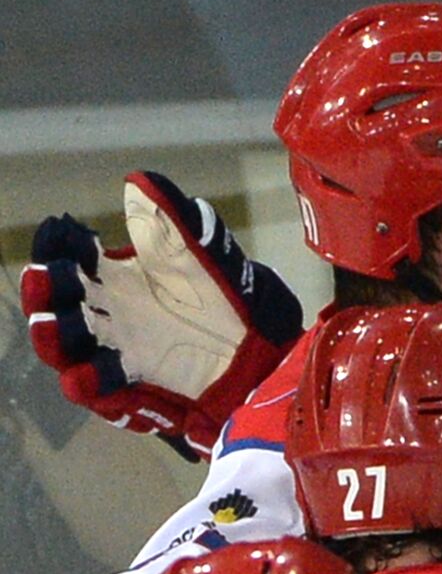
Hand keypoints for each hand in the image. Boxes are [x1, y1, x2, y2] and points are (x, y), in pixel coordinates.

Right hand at [22, 171, 302, 460]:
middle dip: (47, 290)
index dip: (60, 246)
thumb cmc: (227, 299)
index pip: (71, 258)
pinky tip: (86, 375)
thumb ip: (172, 222)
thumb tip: (140, 180)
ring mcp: (115, 355)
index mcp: (116, 279)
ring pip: (68, 349)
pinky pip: (102, 392)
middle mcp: (106, 315)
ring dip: (56, 337)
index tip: (61, 230)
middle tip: (48, 274)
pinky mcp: (134, 391)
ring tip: (54, 324)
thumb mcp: (204, 256)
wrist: (262, 350)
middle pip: (58, 304)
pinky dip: (91, 384)